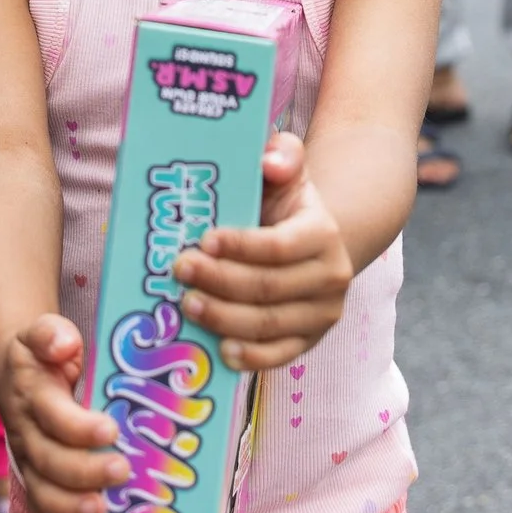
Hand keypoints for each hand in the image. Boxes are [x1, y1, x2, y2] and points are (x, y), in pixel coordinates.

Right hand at [0, 316, 129, 512]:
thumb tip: (64, 345)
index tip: (111, 431)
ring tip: (101, 512)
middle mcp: (26, 430)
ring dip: (69, 506)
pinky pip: (37, 505)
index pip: (54, 415)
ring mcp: (26, 458)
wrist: (12, 371)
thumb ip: (51, 335)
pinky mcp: (32, 476)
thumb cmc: (42, 353)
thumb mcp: (43, 332)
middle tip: (122, 473)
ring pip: (42, 489)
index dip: (79, 427)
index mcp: (32, 393)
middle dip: (84, 471)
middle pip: (49, 459)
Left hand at [169, 131, 354, 371]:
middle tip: (179, 270)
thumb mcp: (288, 172)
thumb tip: (269, 162)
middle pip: (268, 287)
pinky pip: (280, 356)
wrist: (318, 244)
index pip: (278, 245)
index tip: (203, 240)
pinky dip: (250, 358)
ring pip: (269, 324)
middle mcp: (331, 276)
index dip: (240, 246)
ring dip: (224, 318)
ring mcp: (322, 313)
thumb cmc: (287, 206)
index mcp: (322, 233)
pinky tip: (219, 350)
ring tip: (187, 305)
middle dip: (219, 281)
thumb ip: (282, 154)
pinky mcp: (310, 341)